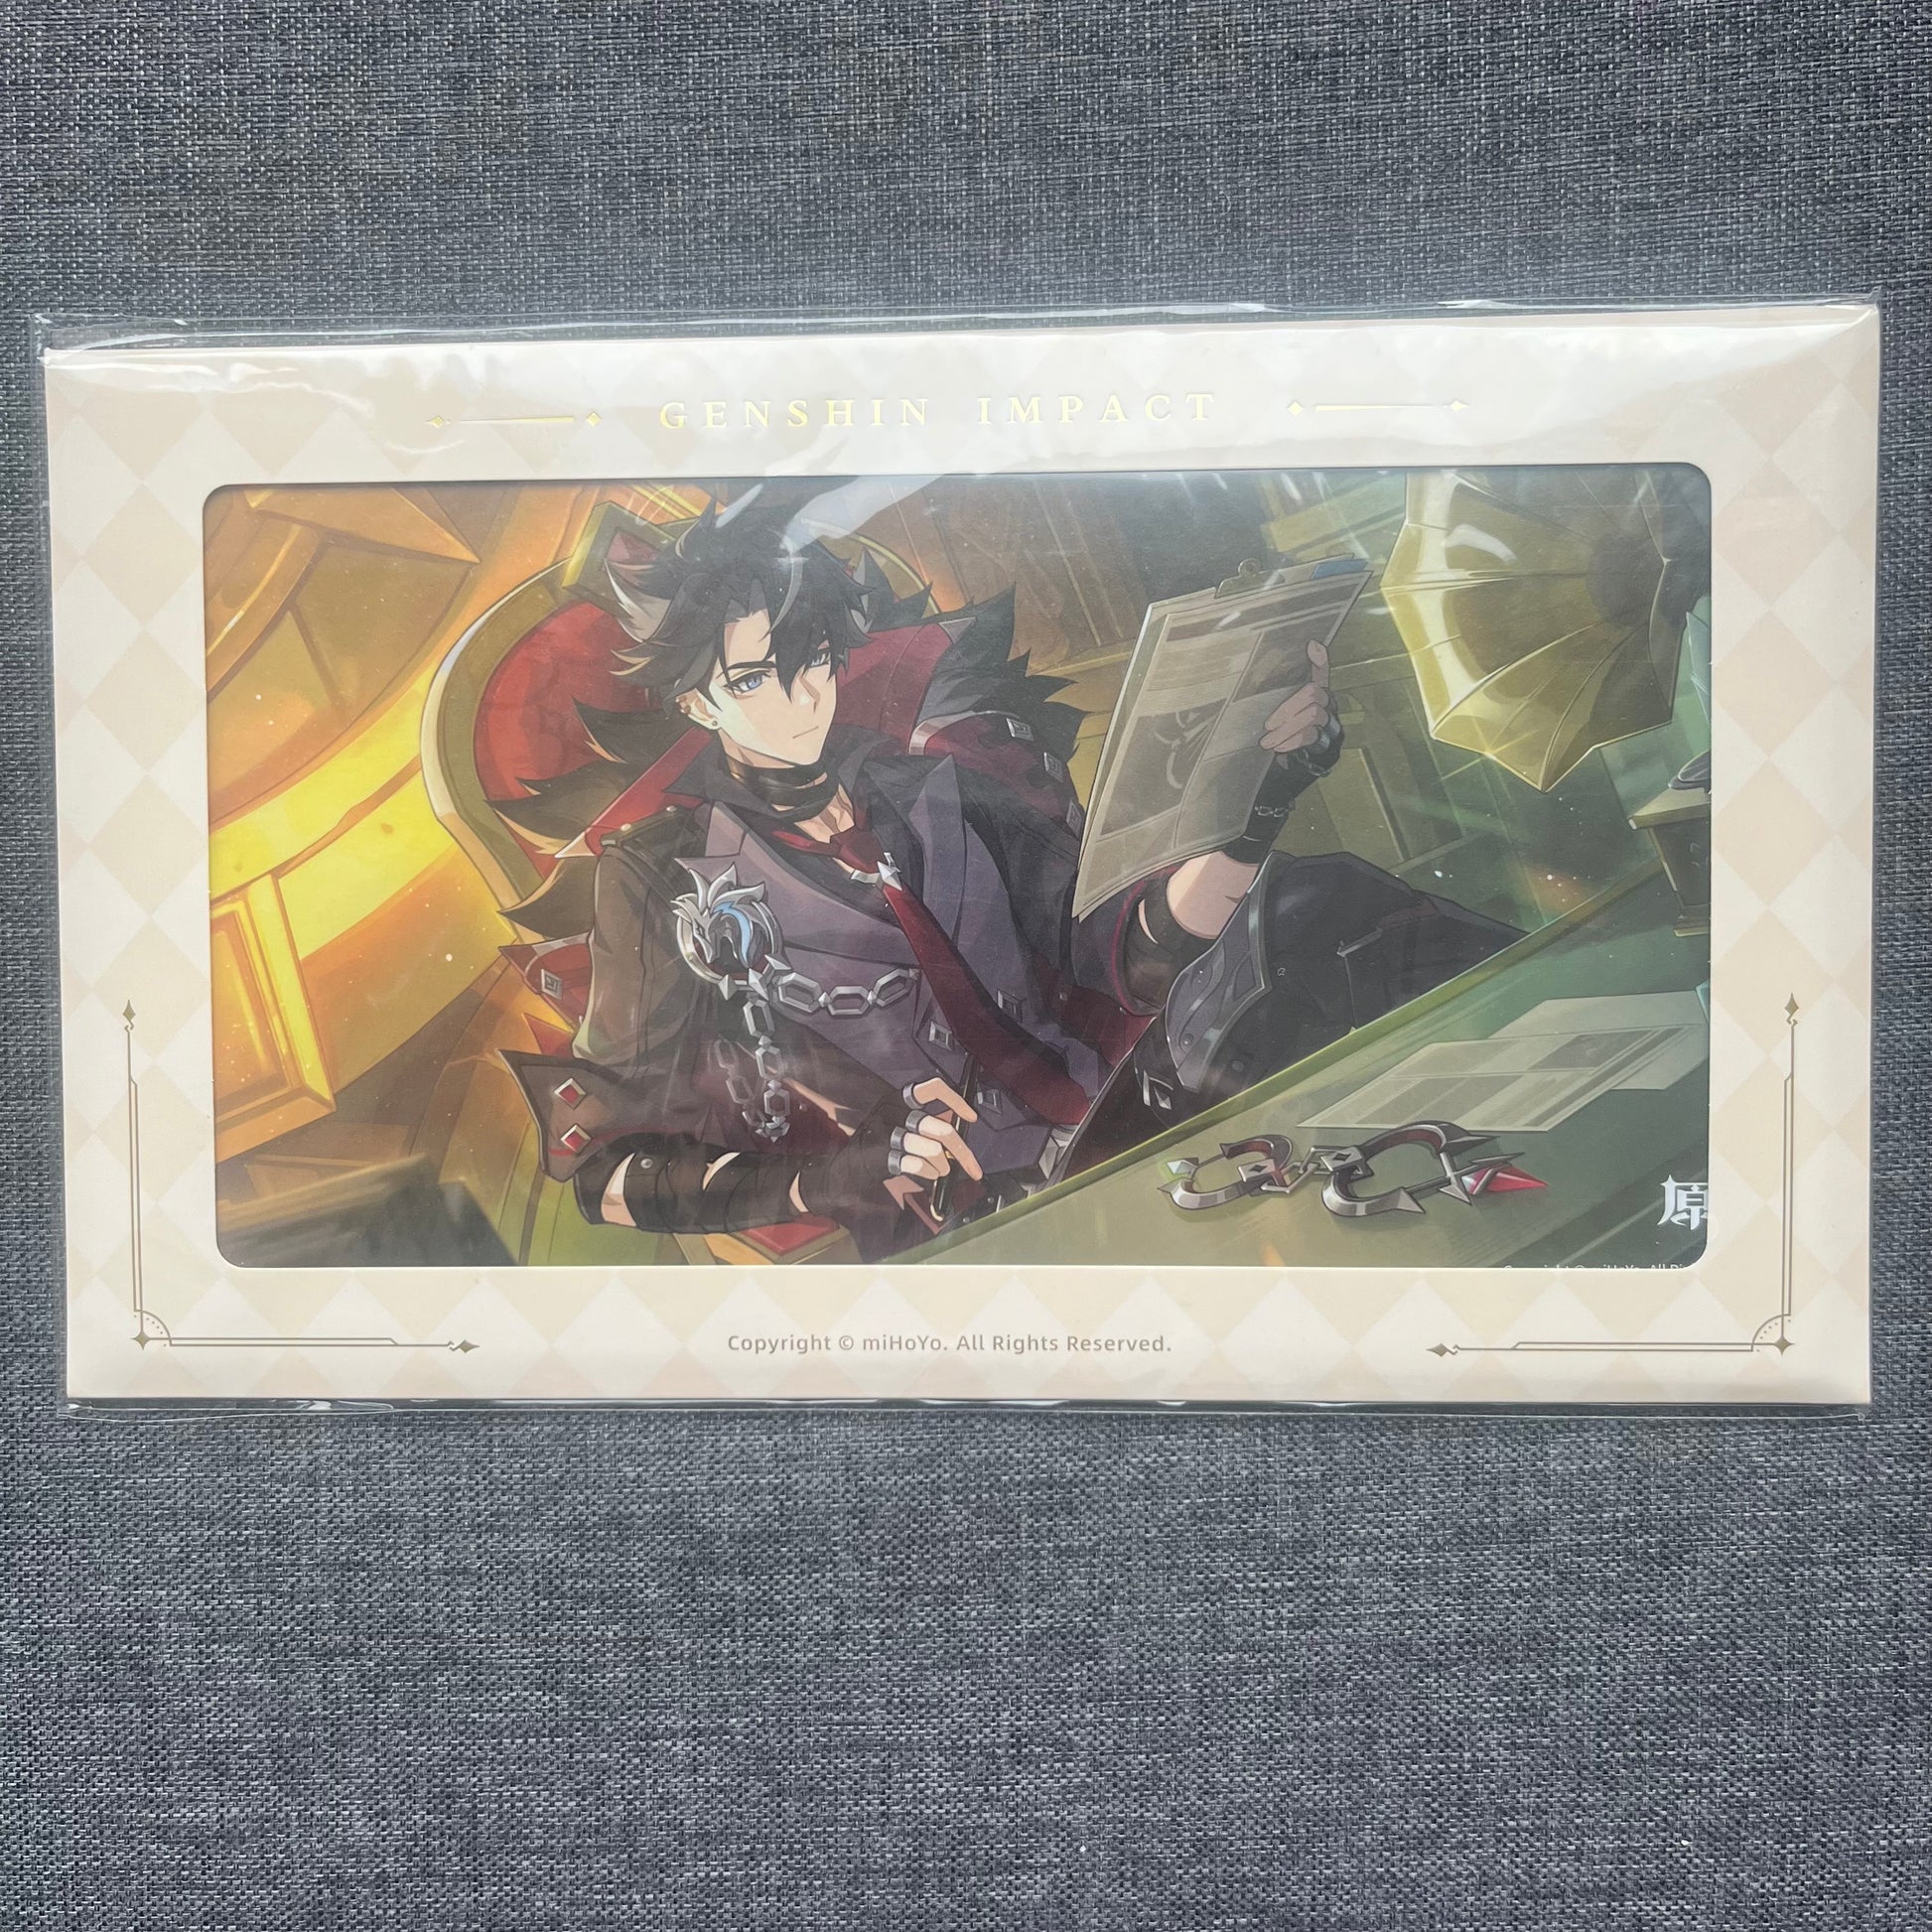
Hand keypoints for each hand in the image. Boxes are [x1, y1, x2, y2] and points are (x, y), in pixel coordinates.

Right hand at [887, 1077, 983, 1185]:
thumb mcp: (896, 1118)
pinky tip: (929, 1173)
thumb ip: (925, 1122)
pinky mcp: (884, 1155)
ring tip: (942, 1170)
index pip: (934, 1088)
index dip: (957, 1101)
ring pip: (934, 1150)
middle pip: (942, 1130)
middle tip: (972, 1167)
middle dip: (963, 1153)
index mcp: (900, 1098)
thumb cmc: (878, 1138)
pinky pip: (919, 1165)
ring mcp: (889, 1134)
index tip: (971, 1117)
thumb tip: (958, 1137)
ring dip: (944, 1165)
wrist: (845, 1160)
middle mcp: (895, 1112)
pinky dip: (930, 1172)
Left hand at [1259, 640, 1338, 756]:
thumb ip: (1283, 691)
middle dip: (1288, 709)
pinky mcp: (1328, 741)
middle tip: (1267, 725)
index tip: (1310, 644)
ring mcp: (1331, 722)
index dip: (1319, 660)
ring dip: (1286, 729)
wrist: (1302, 763)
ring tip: (1267, 742)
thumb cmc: (1291, 731)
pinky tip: (1279, 747)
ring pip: (1312, 715)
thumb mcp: (1285, 712)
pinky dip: (1293, 741)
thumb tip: (1279, 664)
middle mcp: (1329, 704)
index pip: (1321, 672)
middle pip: (1313, 694)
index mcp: (1319, 693)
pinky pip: (1311, 735)